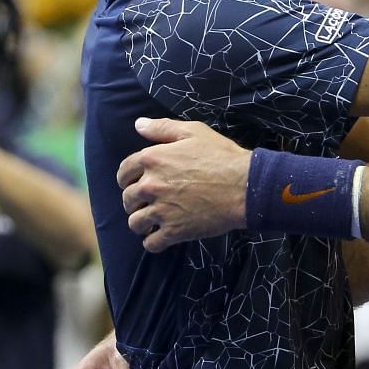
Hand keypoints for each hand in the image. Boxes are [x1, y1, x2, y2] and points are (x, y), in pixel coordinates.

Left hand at [118, 118, 251, 252]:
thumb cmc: (222, 156)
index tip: (134, 182)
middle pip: (128, 199)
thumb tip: (139, 125)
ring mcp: (161, 210)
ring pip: (135, 223)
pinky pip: (151, 244)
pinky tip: (161, 237)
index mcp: (152, 159)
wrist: (244, 186)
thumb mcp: (193, 132)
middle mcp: (151, 185)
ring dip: (142, 222)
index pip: (123, 172)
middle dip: (135, 201)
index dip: (127, 178)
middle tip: (148, 202)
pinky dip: (153, 242)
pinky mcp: (174, 231)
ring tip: (152, 221)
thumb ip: (162, 128)